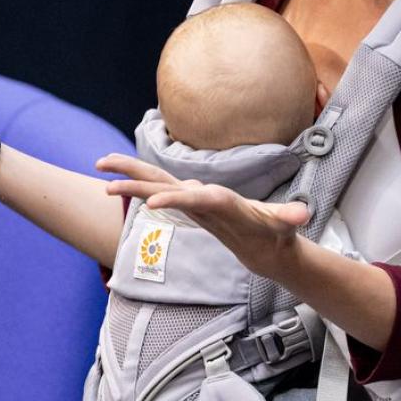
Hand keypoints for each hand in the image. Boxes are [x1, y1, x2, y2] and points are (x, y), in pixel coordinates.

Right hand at [96, 154, 311, 278]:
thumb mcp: (284, 227)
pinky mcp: (184, 203)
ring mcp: (191, 196)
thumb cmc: (274, 232)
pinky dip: (134, 187)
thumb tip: (302, 214)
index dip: (178, 199)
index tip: (153, 204)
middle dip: (136, 174)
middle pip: (166, 179)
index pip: (198, 198)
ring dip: (128, 175)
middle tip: (106, 170)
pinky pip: (154, 191)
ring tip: (99, 167)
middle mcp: (204, 193)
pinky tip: (111, 184)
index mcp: (223, 199)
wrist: (268, 233)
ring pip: (154, 181)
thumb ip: (289, 218)